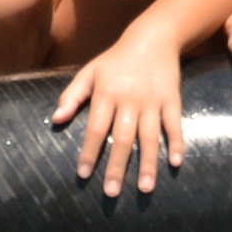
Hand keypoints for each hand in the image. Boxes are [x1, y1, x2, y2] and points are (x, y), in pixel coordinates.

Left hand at [53, 29, 184, 196]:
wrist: (152, 39)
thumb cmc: (115, 60)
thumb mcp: (90, 72)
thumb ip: (72, 95)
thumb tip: (55, 119)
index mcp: (107, 94)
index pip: (96, 128)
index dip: (90, 152)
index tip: (84, 175)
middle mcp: (129, 100)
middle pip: (122, 138)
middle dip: (117, 167)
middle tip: (111, 192)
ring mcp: (152, 101)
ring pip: (149, 137)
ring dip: (148, 164)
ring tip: (145, 189)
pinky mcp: (172, 99)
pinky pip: (174, 124)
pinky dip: (176, 143)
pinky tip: (175, 163)